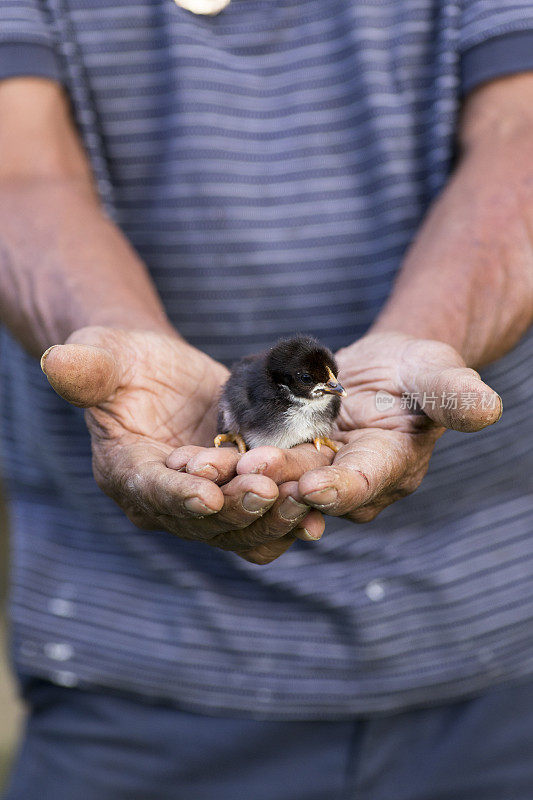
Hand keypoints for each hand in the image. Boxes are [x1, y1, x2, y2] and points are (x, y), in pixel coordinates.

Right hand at [41, 326, 324, 563]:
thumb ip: (87, 368)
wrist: (159, 374)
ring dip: (271, 518)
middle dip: (236, 506)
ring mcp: (204, 505)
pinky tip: (319, 510)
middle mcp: (164, 501)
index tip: (206, 495)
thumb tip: (57, 360)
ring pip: (240, 529)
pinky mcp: (236, 496)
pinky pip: (264, 520)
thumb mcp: (103, 356)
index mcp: (126, 471)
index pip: (149, 489)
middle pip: (202, 519)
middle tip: (268, 488)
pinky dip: (290, 519)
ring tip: (304, 500)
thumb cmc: (124, 361)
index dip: (177, 495)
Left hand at [233, 332, 501, 522]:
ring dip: (248, 478)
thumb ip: (455, 392)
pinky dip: (233, 463)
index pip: (366, 481)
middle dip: (281, 484)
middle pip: (313, 488)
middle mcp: (351, 482)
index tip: (311, 486)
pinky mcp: (289, 460)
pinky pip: (258, 465)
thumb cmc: (417, 370)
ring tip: (215, 467)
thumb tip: (488, 408)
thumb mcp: (436, 372)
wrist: (384, 371)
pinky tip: (201, 458)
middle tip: (248, 474)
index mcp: (391, 466)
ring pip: (278, 482)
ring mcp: (317, 474)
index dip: (341, 487)